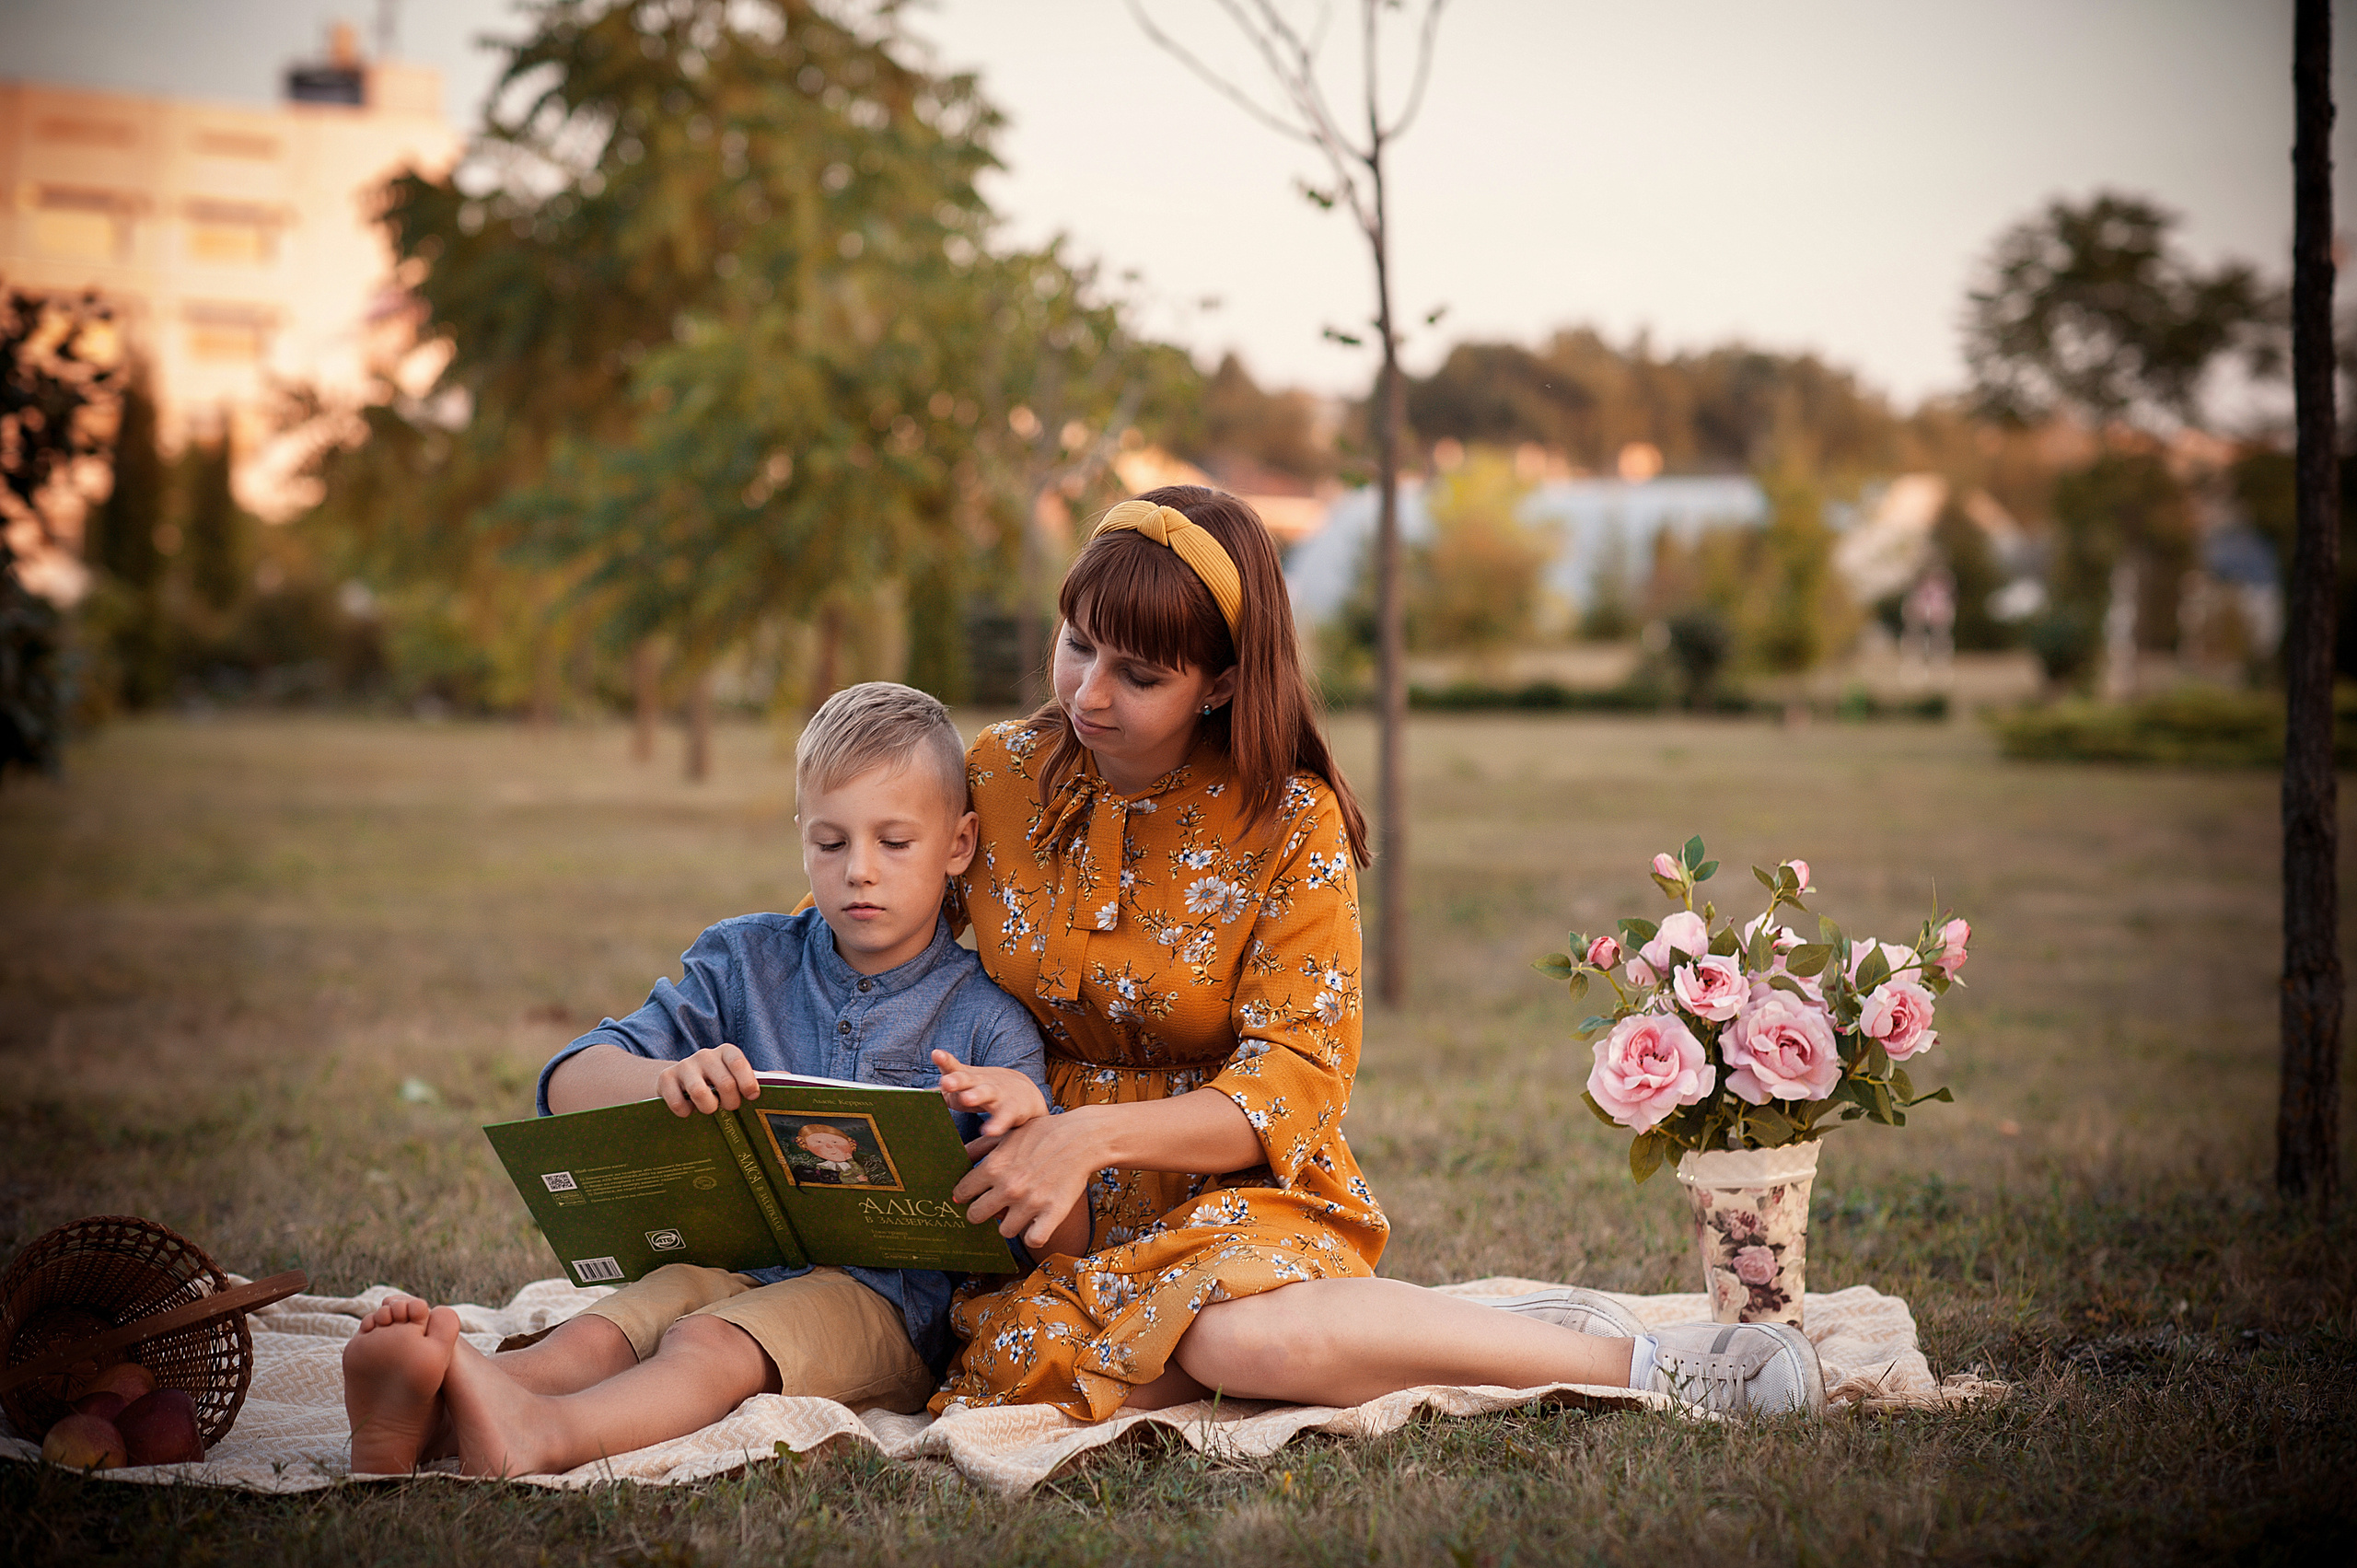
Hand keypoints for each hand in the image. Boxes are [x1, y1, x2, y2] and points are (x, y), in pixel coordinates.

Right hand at [654, 1044, 760, 1116]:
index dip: (747, 1081)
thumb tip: (788, 1077)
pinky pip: (677, 1101)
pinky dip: (684, 1111)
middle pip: (724, 1082)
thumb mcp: (737, 1077)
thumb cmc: (715, 1081)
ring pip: (701, 1092)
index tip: (752, 1097)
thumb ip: (759, 1078)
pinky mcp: (665, 1079)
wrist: (678, 1080)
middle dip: (730, 1102)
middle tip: (729, 1108)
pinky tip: (688, 1112)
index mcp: (726, 1052)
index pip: (738, 1062)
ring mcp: (684, 1066)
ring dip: (708, 1108)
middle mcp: (704, 1055)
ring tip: (709, 1110)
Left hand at [931, 1049, 1047, 1136]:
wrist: (1025, 1094)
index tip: (936, 1054)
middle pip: (968, 1079)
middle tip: (946, 1081)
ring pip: (987, 1093)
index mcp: (968, 1078)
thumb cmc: (985, 1091)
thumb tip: (917, 1094)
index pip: (954, 1068)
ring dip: (977, 1095)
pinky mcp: (1012, 1110)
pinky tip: (989, 1131)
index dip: (945, 1061)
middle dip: (957, 1079)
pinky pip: (1004, 1117)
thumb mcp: (964, 1087)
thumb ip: (943, 1090)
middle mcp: (981, 1083)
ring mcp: (998, 1094)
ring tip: (967, 1098)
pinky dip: (997, 1124)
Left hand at [951, 1105, 1102, 1249]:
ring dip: (1009, 1224)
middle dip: (981, 1212)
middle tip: (991, 1207)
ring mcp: (1030, 1203)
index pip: (962, 1193)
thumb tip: (958, 1157)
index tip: (972, 1195)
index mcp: (994, 1166)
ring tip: (1017, 1213)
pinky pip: (1033, 1240)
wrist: (1080, 1137)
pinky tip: (1036, 1224)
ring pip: (1004, 1231)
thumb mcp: (1007, 1134)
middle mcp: (1008, 1187)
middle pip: (976, 1216)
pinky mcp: (1052, 1213)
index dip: (965, 1195)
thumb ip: (979, 1147)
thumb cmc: (1043, 1133)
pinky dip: (1033, 1235)